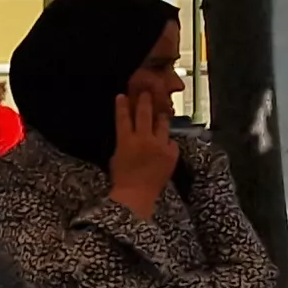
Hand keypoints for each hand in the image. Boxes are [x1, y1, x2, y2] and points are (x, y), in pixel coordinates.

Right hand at [107, 89, 178, 216]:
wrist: (137, 195)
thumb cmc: (121, 178)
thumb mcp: (116, 157)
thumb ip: (124, 143)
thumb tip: (130, 135)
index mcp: (126, 140)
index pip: (123, 117)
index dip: (122, 105)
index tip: (122, 95)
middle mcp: (144, 139)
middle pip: (144, 114)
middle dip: (144, 101)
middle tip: (146, 92)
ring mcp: (160, 145)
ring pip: (162, 124)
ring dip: (160, 117)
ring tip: (161, 112)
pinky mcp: (171, 154)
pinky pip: (171, 142)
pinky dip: (168, 141)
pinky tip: (165, 142)